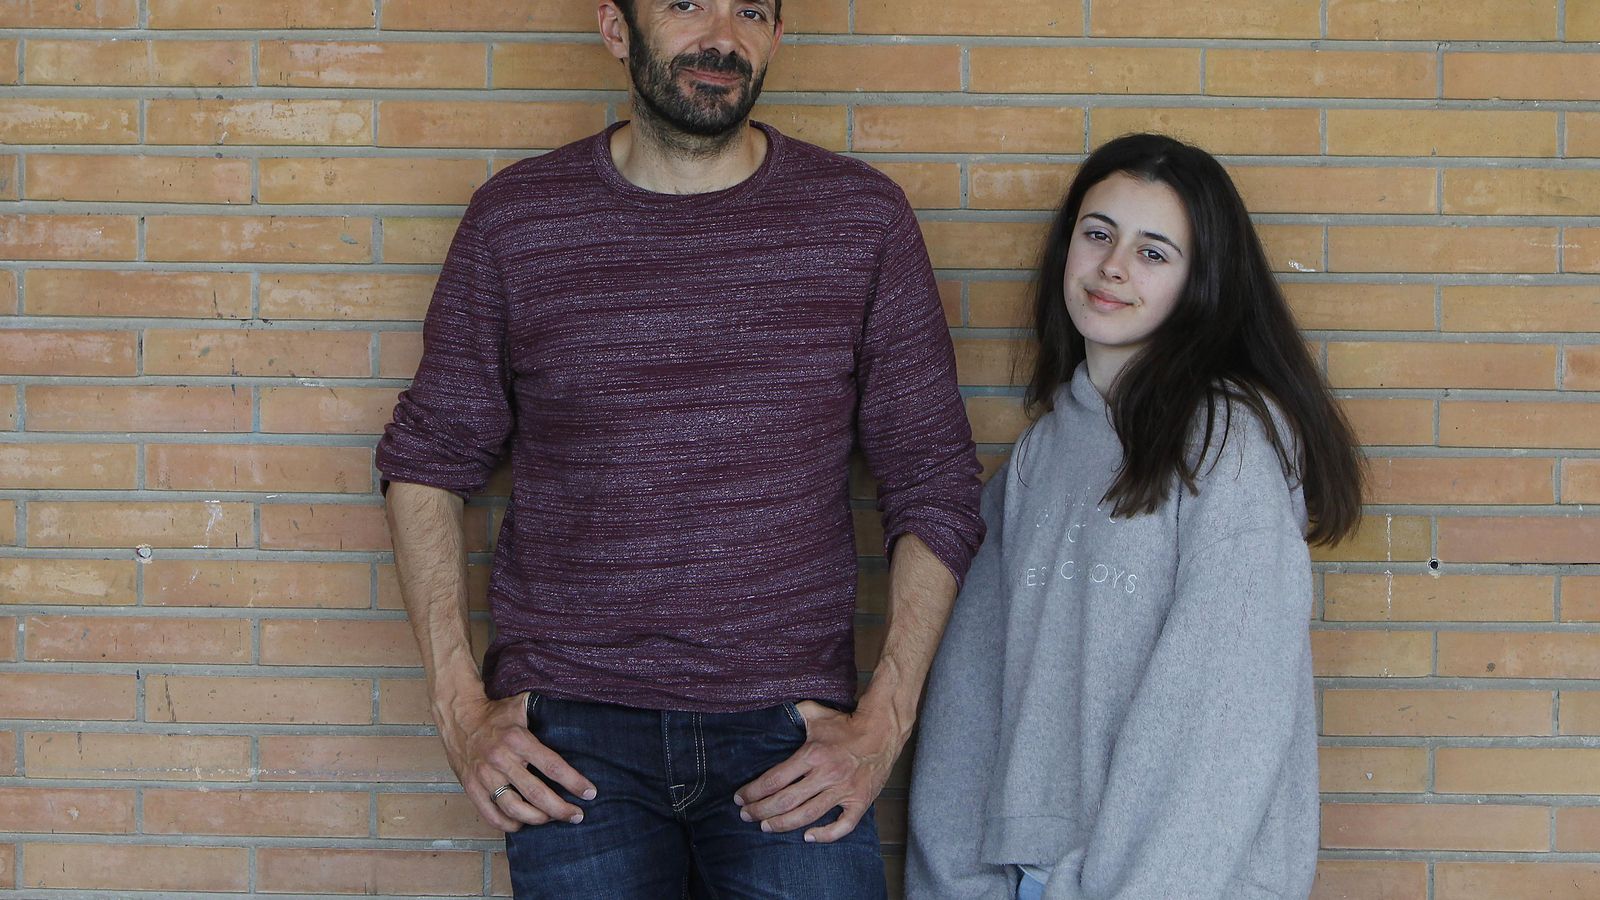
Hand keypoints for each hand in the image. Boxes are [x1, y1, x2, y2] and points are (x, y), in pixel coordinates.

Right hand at [439, 692, 596, 831]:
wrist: (459, 717)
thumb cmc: (496, 713)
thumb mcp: (523, 705)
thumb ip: (546, 712)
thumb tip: (577, 718)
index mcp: (518, 739)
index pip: (552, 766)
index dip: (574, 782)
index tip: (590, 793)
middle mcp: (501, 759)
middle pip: (536, 794)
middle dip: (560, 809)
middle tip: (577, 815)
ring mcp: (484, 776)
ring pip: (514, 808)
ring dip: (538, 819)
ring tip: (553, 819)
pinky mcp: (471, 787)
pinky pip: (490, 814)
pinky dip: (508, 824)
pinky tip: (522, 824)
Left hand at [733, 701, 899, 843]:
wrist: (882, 731)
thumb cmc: (846, 723)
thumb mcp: (815, 713)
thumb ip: (792, 715)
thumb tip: (770, 716)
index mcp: (812, 754)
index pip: (774, 779)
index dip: (753, 792)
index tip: (740, 798)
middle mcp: (826, 774)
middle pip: (785, 801)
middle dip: (760, 811)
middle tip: (746, 816)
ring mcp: (844, 790)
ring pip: (807, 816)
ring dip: (782, 825)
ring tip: (766, 827)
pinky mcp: (860, 801)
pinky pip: (842, 826)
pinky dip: (825, 835)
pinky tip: (808, 837)